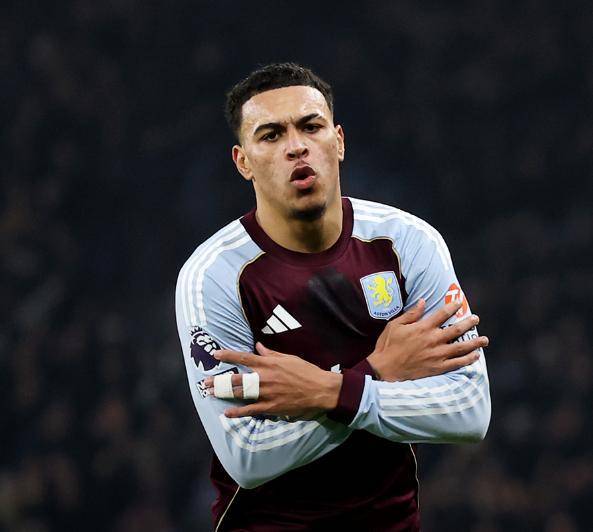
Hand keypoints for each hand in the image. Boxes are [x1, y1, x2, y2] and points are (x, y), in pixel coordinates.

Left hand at [203, 342, 341, 417]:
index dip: (228, 355)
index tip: (216, 354)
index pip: (243, 357)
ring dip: (224, 394)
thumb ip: (271, 353)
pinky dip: (238, 412)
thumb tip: (258, 346)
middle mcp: (264, 378)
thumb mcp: (288, 358)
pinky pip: (251, 410)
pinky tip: (227, 413)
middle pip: (236, 378)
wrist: (320, 389)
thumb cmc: (306, 371)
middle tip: (206, 382)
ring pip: (240, 393)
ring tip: (211, 394)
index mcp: (268, 364)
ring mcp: (266, 393)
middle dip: (219, 380)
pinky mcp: (271, 407)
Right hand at [367, 299, 488, 381]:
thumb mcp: (395, 325)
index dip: (452, 307)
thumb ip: (411, 314)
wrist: (385, 369)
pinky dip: (468, 360)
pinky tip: (475, 356)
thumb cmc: (388, 346)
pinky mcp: (437, 368)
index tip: (459, 302)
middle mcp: (433, 340)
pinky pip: (457, 363)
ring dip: (474, 342)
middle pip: (456, 330)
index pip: (442, 314)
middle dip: (468, 323)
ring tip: (484, 339)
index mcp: (422, 328)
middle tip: (476, 319)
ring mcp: (437, 355)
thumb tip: (422, 301)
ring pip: (461, 348)